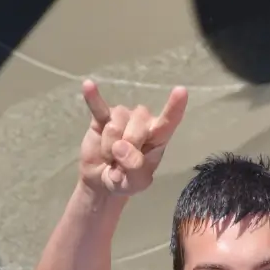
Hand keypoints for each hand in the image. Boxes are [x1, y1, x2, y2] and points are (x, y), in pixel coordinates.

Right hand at [79, 79, 188, 196]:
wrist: (101, 181)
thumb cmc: (126, 180)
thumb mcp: (135, 183)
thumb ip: (134, 168)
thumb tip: (121, 147)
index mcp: (157, 137)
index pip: (168, 122)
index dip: (174, 107)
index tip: (181, 91)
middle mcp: (142, 122)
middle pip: (136, 125)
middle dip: (125, 149)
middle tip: (119, 164)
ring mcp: (122, 116)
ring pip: (115, 124)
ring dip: (108, 147)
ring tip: (109, 157)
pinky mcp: (102, 116)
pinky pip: (97, 106)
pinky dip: (93, 98)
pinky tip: (88, 86)